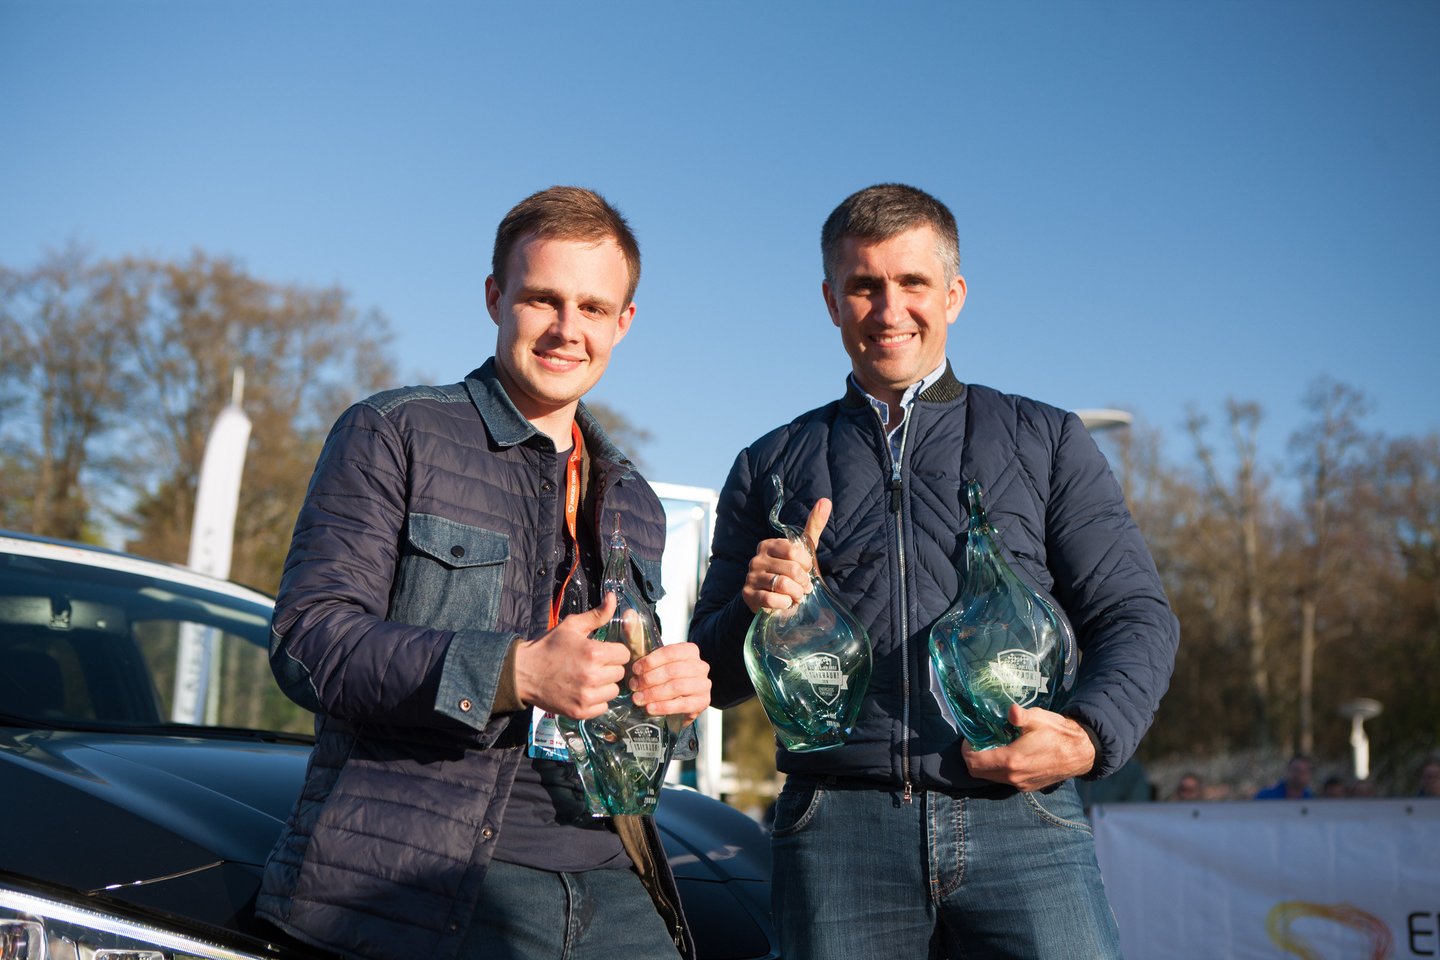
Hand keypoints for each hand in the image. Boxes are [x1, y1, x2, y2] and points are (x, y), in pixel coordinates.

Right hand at [512, 593, 629, 719]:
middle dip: (609, 668)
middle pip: (620, 673)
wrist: (524, 672)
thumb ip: (597, 615)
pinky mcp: (581, 712)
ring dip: (604, 685)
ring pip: (613, 691)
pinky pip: (603, 707)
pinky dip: (596, 701)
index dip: (613, 652)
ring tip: (588, 679)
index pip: (624, 654)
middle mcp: (593, 676)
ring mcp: (587, 696)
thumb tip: (613, 597)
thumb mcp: (572, 626)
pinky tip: (583, 692)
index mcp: (594, 653)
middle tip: (592, 665)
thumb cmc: (549, 647)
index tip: (602, 652)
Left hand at [629, 642, 711, 722]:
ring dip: (654, 694)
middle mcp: (700, 666)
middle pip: (673, 671)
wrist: (678, 699)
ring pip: (677, 687)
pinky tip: (650, 708)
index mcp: (689, 651)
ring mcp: (703, 685)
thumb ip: (638, 635)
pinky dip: (664, 707)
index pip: (670, 652)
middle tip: (634, 686)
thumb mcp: (650, 657)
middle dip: (649, 679)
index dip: (650, 661)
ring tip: (638, 698)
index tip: (635, 669)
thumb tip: (628, 615)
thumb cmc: (662, 675)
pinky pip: (683, 705)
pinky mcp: (702, 702)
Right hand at [741, 498, 830, 613]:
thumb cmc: (789, 572)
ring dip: (796, 594)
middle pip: (791, 570)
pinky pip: (773, 600)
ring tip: (795, 595)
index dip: (806, 565)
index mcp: (768, 545)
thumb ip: (813, 526)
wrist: (770, 599)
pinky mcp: (748, 595)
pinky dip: (785, 604)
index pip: (794, 552)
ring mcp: (750, 577)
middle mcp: (756, 559)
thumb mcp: (802, 550)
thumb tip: (825, 501)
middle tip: (803, 587)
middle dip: (803, 582)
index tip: (806, 570)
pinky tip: (785, 602)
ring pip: (783, 585)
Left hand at [962, 704, 1095, 792]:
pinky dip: (999, 769)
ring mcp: (1021, 785)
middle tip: (978, 741)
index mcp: (1011, 760)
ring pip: (991, 778)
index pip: (974, 762)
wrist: (1081, 752)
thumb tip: (1011, 710)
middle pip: (979, 773)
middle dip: (973, 758)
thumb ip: (1021, 716)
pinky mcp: (1028, 787)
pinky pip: (1005, 780)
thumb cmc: (1058, 733)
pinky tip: (1007, 754)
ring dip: (986, 764)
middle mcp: (1013, 777)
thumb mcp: (1038, 719)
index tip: (970, 737)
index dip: (967, 749)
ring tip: (993, 746)